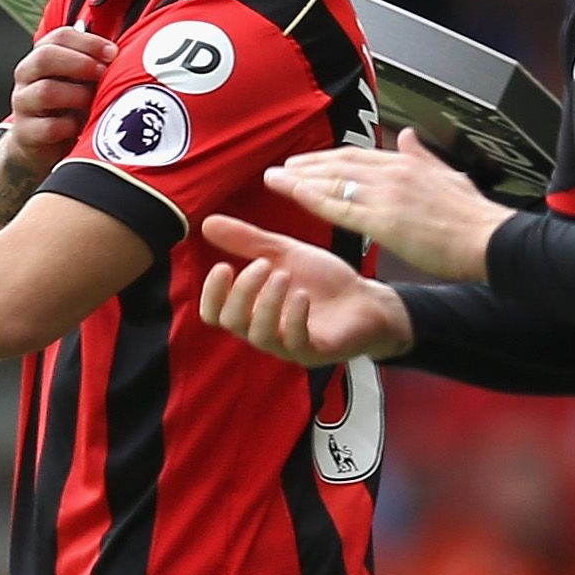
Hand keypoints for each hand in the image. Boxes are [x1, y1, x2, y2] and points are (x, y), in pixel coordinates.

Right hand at [6, 27, 116, 176]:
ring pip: (46, 91)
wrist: (43, 146)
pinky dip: (71, 127)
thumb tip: (130, 55)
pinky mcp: (25, 133)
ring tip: (95, 103)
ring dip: (78, 95)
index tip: (113, 52)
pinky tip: (83, 128)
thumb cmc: (69, 108)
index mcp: (41, 57)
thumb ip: (95, 66)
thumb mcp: (81, 82)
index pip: (59, 37)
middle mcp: (27, 76)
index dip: (88, 42)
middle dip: (81, 63)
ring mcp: (23, 105)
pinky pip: (49, 127)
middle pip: (45, 57)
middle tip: (104, 74)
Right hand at [200, 215, 412, 365]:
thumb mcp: (283, 253)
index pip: (215, 313)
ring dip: (266, 303)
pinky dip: (294, 317)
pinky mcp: (315, 352)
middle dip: (242, 291)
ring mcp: (289, 345)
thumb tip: (207, 222)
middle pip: (233, 322)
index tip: (223, 266)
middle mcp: (265, 330)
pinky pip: (295, 343)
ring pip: (259, 335)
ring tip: (283, 276)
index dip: (212, 293)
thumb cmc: (323, 281)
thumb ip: (248, 241)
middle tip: (263, 265)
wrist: (367, 298)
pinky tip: (302, 295)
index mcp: (252, 308)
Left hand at [266, 128, 513, 281]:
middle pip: (339, 163)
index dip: (327, 158)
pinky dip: (313, 198)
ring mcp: (386, 195)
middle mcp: (393, 172)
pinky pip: (339, 207)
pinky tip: (294, 195)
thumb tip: (409, 136)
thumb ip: (423, 156)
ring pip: (333, 182)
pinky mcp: (384, 221)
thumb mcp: (449, 174)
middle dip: (306, 165)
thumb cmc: (474, 218)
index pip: (357, 155)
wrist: (489, 240)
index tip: (307, 161)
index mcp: (407, 163)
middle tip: (281, 168)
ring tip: (276, 180)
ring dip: (300, 179)